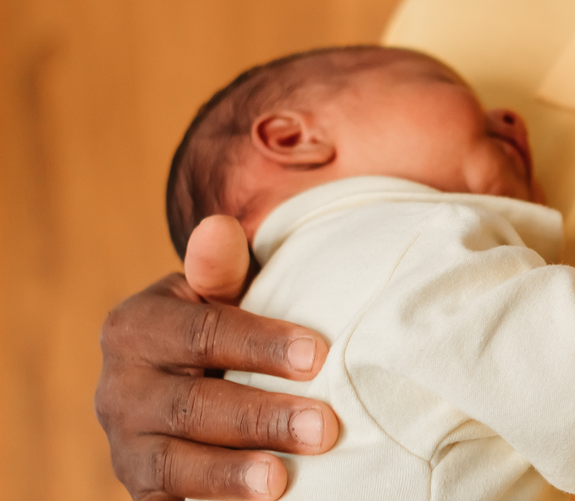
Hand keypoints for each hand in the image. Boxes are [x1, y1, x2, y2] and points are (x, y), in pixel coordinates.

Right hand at [95, 219, 339, 500]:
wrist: (180, 375)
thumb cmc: (216, 324)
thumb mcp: (215, 291)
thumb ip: (220, 267)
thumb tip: (220, 229)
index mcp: (136, 327)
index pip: (202, 334)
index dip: (260, 344)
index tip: (318, 354)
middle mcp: (119, 390)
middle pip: (193, 406)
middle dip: (262, 418)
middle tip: (325, 428)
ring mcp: (126, 446)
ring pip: (175, 465)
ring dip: (231, 476)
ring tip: (283, 482)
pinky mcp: (142, 490)